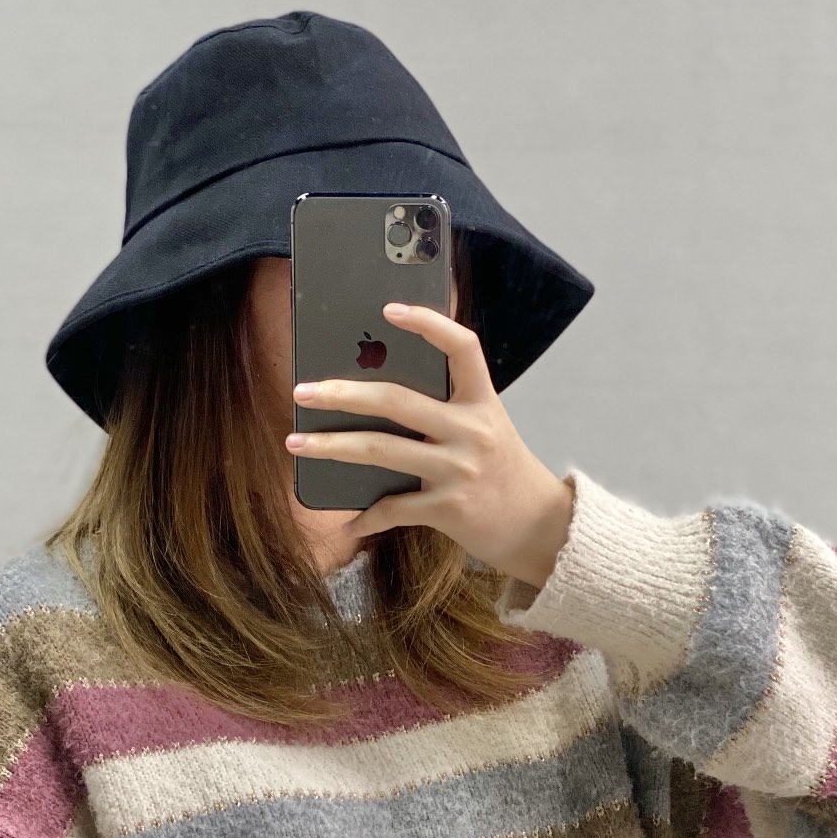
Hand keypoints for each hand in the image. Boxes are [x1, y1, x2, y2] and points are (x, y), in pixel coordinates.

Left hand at [285, 302, 574, 589]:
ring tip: (295, 443)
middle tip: (302, 391)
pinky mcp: (449, 509)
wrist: (540, 528)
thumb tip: (375, 395)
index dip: (428, 323)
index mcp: (484, 402)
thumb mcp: (487, 429)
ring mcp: (460, 470)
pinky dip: (367, 515)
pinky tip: (347, 520)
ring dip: (331, 447)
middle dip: (342, 393)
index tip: (389, 309)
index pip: (462, 348)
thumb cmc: (502, 472)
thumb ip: (447, 409)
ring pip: (381, 450)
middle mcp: (473, 430)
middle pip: (397, 400)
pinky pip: (394, 507)